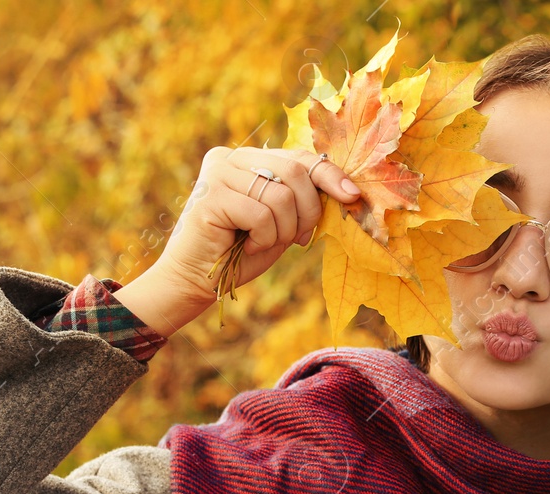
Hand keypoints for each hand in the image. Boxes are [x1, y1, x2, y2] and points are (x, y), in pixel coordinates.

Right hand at [113, 146, 357, 336]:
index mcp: (248, 158)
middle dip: (307, 211)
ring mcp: (217, 173)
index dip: (330, 175)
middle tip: (296, 238)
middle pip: (294, 172)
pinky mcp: (209, 196)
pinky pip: (261, 214)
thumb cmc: (242, 251)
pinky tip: (247, 246)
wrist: (197, 280)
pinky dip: (264, 238)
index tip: (353, 196)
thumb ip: (303, 199)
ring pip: (281, 196)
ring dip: (283, 230)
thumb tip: (348, 190)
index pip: (299, 156)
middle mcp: (230, 157)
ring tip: (264, 243)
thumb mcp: (282, 221)